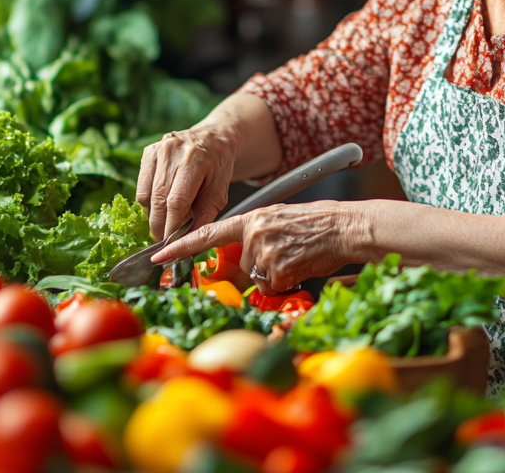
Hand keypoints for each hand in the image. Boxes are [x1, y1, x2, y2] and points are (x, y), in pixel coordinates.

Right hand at [136, 127, 237, 239]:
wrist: (213, 139)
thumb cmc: (218, 167)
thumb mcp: (220, 192)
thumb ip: (204, 215)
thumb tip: (187, 239)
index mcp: (195, 159)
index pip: (177, 201)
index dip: (172, 225)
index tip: (172, 242)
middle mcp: (173, 151)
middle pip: (158, 199)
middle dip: (160, 225)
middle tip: (165, 239)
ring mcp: (158, 149)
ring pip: (146, 195)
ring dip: (153, 215)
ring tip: (164, 222)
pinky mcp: (148, 152)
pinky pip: (141, 187)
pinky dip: (148, 202)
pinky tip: (160, 206)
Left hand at [152, 201, 373, 292]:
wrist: (346, 227)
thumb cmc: (317, 225)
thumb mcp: (278, 220)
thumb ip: (255, 235)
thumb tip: (242, 258)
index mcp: (251, 218)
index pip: (208, 234)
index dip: (181, 247)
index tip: (158, 257)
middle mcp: (254, 233)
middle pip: (242, 265)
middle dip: (260, 268)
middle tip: (287, 254)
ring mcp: (265, 252)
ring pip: (258, 279)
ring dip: (276, 276)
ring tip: (298, 257)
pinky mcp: (279, 269)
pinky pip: (275, 287)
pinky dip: (288, 282)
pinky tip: (302, 266)